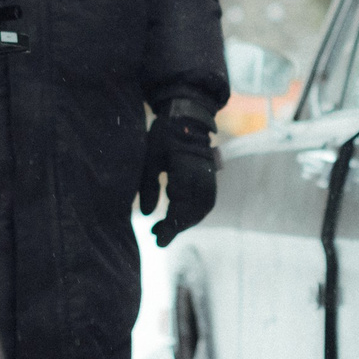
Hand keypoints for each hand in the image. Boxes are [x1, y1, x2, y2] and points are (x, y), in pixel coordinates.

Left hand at [139, 113, 218, 247]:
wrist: (188, 117)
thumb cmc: (164, 135)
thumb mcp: (149, 158)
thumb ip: (148, 187)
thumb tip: (148, 215)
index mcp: (184, 169)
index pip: (180, 206)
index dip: (170, 226)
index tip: (159, 241)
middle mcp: (201, 175)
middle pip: (195, 212)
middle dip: (177, 227)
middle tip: (157, 236)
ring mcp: (209, 176)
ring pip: (203, 209)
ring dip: (186, 222)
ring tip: (165, 228)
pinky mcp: (210, 177)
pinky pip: (206, 202)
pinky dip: (194, 213)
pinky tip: (178, 216)